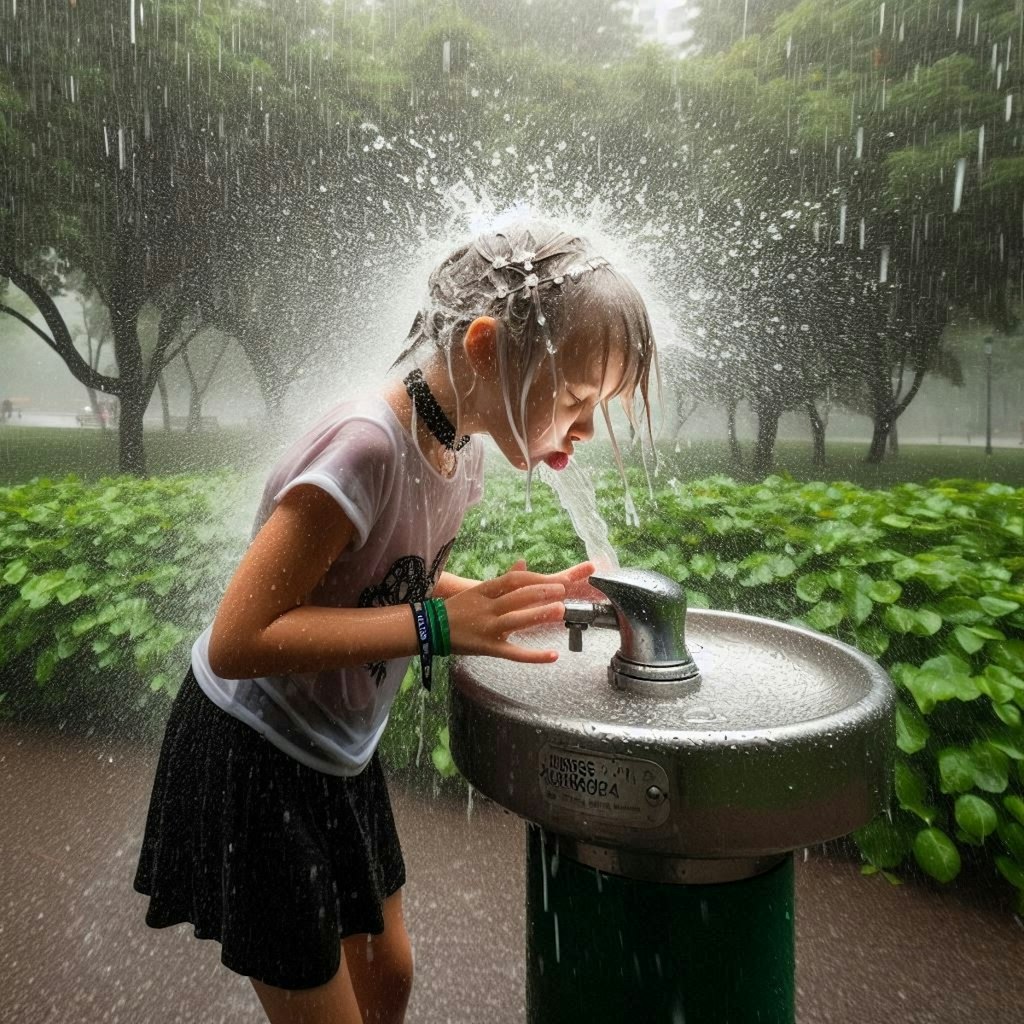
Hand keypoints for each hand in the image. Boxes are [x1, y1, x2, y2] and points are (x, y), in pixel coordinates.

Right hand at [444, 560, 595, 663]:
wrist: (429, 629)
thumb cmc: (456, 609)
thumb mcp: (477, 590)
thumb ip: (503, 579)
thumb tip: (523, 562)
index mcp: (484, 591)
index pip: (513, 581)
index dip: (534, 579)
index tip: (552, 579)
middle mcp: (487, 608)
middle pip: (517, 597)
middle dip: (541, 592)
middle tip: (562, 591)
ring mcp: (487, 628)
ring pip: (516, 620)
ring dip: (539, 615)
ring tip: (560, 611)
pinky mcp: (488, 648)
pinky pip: (514, 653)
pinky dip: (534, 656)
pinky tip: (553, 655)